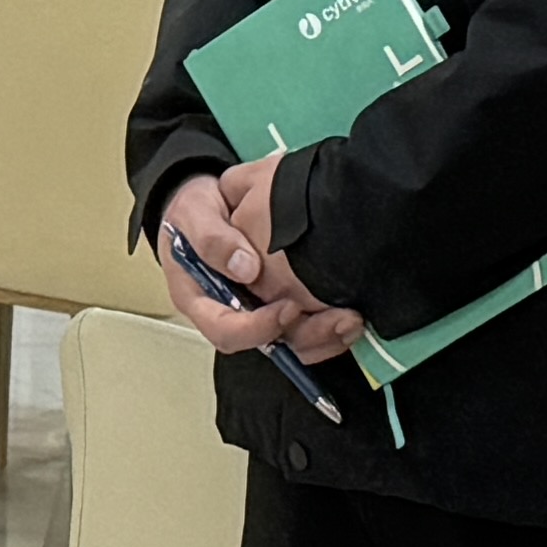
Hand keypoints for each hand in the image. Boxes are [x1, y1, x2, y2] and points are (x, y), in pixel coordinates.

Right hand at [155, 164, 365, 361]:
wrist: (211, 202)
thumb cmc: (196, 211)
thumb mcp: (193, 214)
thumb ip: (211, 238)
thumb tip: (245, 268)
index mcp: (202, 300)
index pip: (225, 330)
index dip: (258, 328)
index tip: (288, 307)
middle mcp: (232, 314)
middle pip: (267, 343)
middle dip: (306, 336)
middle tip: (340, 318)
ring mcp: (258, 311)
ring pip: (291, 340)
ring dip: (325, 336)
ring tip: (353, 318)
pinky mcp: (280, 304)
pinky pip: (305, 326)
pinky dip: (329, 326)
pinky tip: (353, 314)